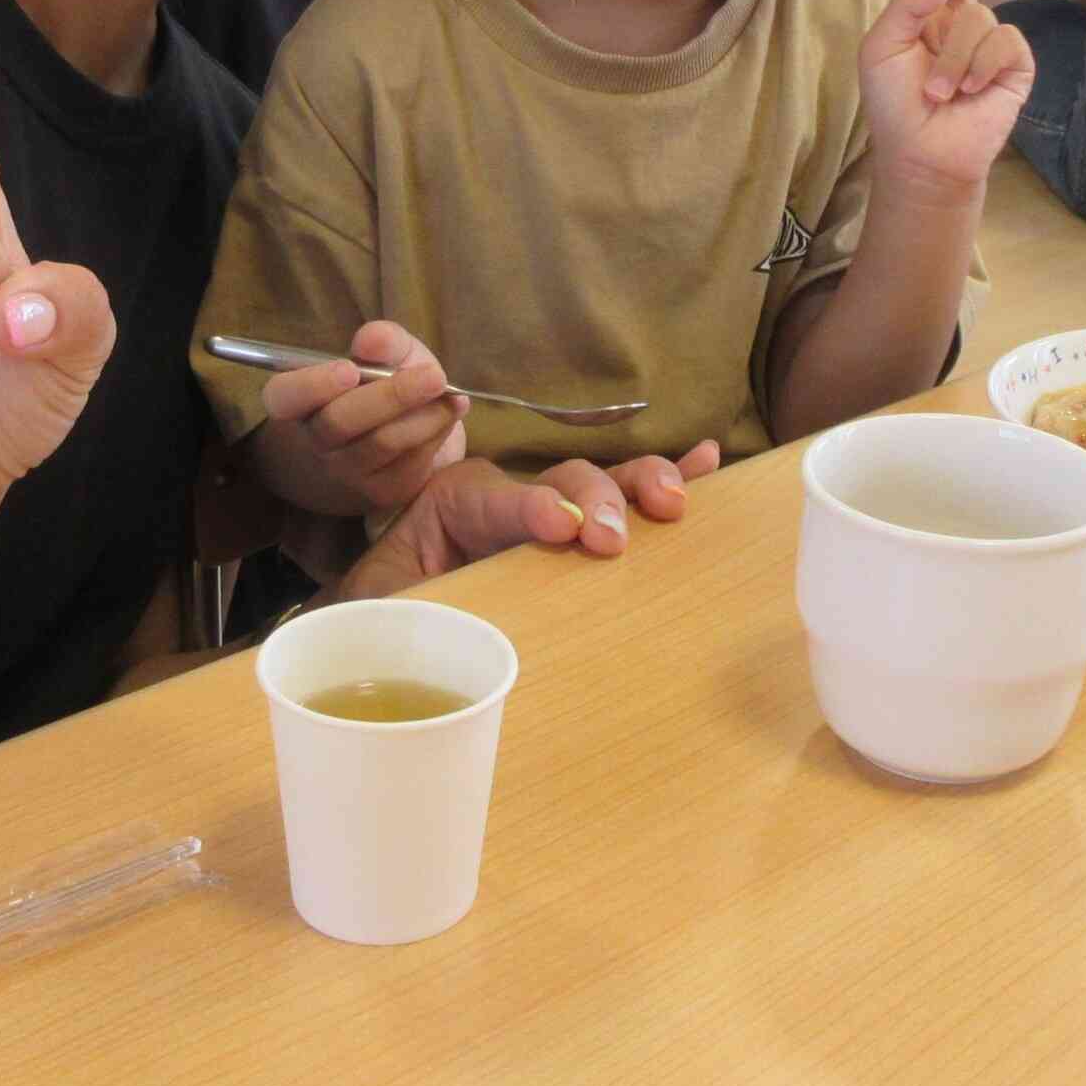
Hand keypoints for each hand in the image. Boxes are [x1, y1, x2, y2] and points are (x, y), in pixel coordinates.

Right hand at [257, 319, 469, 517]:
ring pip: (381, 444)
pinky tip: (451, 412)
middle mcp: (315, 442)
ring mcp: (346, 473)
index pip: (284, 397)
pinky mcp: (382, 493)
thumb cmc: (378, 388)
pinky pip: (409, 463)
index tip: (349, 369)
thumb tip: (371, 340)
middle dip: (391, 396)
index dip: (312, 385)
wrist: (394, 443)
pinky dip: (435, 433)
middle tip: (435, 375)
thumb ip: (381, 341)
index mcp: (299, 402)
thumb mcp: (384, 355)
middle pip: (340, 422)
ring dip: (423, 416)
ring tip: (452, 394)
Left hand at [332, 444, 719, 596]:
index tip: (562, 528)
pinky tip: (709, 463)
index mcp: (452, 504)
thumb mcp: (377, 605)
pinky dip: (672, 478)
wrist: (388, 616)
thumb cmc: (386, 612)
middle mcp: (509, 495)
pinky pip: (629, 496)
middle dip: (595, 501)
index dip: (530, 507)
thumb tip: (413, 622)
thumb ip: (390, 605)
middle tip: (611, 540)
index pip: (495, 497)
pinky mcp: (580, 528)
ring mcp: (551, 508)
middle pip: (562, 481)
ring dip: (642, 485)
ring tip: (673, 501)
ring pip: (604, 483)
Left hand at [859, 0, 1033, 190]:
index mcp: (921, 9)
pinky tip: (969, 92)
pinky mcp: (1013, 61)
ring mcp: (987, 37)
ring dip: (952, 58)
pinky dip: (978, 67)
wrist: (924, 155)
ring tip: (940, 91)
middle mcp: (956, 15)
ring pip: (976, 15)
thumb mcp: (882, 49)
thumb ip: (907, 4)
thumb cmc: (894, 105)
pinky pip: (1001, 40)